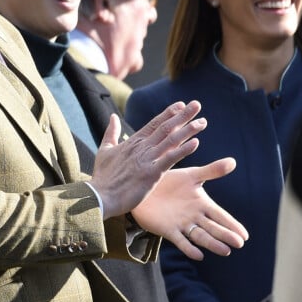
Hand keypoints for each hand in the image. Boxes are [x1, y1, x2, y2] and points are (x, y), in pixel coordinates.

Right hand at [90, 101, 205, 220]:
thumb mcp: (104, 150)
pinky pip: (170, 159)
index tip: (182, 104)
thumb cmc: (102, 177)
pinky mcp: (150, 174)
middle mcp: (141, 147)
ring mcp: (146, 159)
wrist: (99, 196)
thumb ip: (111, 132)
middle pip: (166, 128)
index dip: (169, 113)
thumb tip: (113, 116)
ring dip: (187, 130)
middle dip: (183, 116)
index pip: (154, 123)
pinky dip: (183, 150)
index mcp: (133, 142)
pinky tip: (195, 143)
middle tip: (197, 105)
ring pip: (170, 140)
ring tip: (202, 122)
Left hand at [131, 158, 248, 258]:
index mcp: (202, 204)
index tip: (245, 236)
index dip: (232, 225)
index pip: (221, 216)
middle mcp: (194, 217)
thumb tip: (233, 162)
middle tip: (239, 244)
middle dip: (226, 235)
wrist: (145, 187)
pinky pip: (180, 241)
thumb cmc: (170, 181)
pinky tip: (198, 255)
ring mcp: (182, 224)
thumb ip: (211, 171)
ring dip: (212, 244)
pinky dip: (189, 248)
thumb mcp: (191, 175)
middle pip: (213, 228)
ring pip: (200, 236)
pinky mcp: (167, 230)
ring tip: (225, 251)